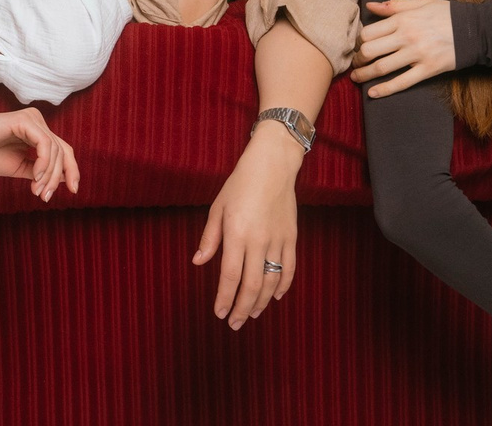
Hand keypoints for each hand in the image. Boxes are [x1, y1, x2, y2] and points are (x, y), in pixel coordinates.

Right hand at [0, 107, 78, 201]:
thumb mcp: (21, 167)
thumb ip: (41, 171)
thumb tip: (65, 179)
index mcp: (38, 132)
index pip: (63, 150)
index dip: (72, 170)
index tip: (74, 191)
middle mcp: (38, 122)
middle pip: (62, 151)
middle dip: (57, 178)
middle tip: (44, 196)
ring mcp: (33, 119)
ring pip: (55, 150)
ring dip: (49, 174)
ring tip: (37, 190)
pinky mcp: (25, 120)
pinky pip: (44, 144)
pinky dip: (44, 163)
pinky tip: (36, 176)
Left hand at [194, 126, 302, 328]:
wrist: (272, 167)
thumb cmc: (239, 185)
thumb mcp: (217, 208)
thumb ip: (210, 238)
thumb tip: (199, 262)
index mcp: (236, 234)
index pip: (229, 275)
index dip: (224, 297)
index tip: (218, 312)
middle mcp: (258, 241)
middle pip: (251, 285)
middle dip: (241, 308)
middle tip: (233, 323)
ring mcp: (278, 241)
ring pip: (272, 282)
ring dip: (262, 302)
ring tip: (251, 314)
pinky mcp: (292, 239)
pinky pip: (289, 269)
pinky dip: (284, 286)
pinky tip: (276, 297)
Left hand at [352, 0, 456, 96]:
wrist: (476, 30)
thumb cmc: (447, 14)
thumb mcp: (421, 3)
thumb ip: (394, 5)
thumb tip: (371, 5)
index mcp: (403, 20)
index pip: (368, 32)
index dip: (358, 41)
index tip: (357, 46)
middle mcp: (406, 37)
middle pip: (370, 50)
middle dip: (358, 59)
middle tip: (354, 63)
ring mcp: (417, 54)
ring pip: (382, 67)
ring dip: (365, 75)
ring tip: (356, 78)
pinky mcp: (428, 69)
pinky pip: (402, 82)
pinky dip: (385, 89)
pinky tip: (372, 93)